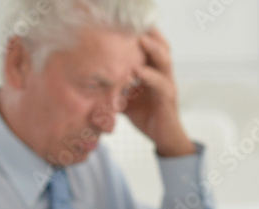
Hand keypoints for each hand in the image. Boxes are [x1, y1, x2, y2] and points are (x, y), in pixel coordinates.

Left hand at [123, 28, 194, 156]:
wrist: (164, 138)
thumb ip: (115, 86)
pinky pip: (161, 84)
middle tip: (135, 21)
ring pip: (164, 60)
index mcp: (153, 70)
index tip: (126, 20)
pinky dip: (150, 77)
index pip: (150, 45)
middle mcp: (163, 74)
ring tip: (141, 39)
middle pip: (161, 46)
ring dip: (153, 49)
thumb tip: (91, 81)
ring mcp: (168, 85)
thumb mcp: (126, 97)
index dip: (142, 32)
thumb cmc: (146, 116)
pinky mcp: (168, 99)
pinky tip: (139, 71)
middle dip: (150, 33)